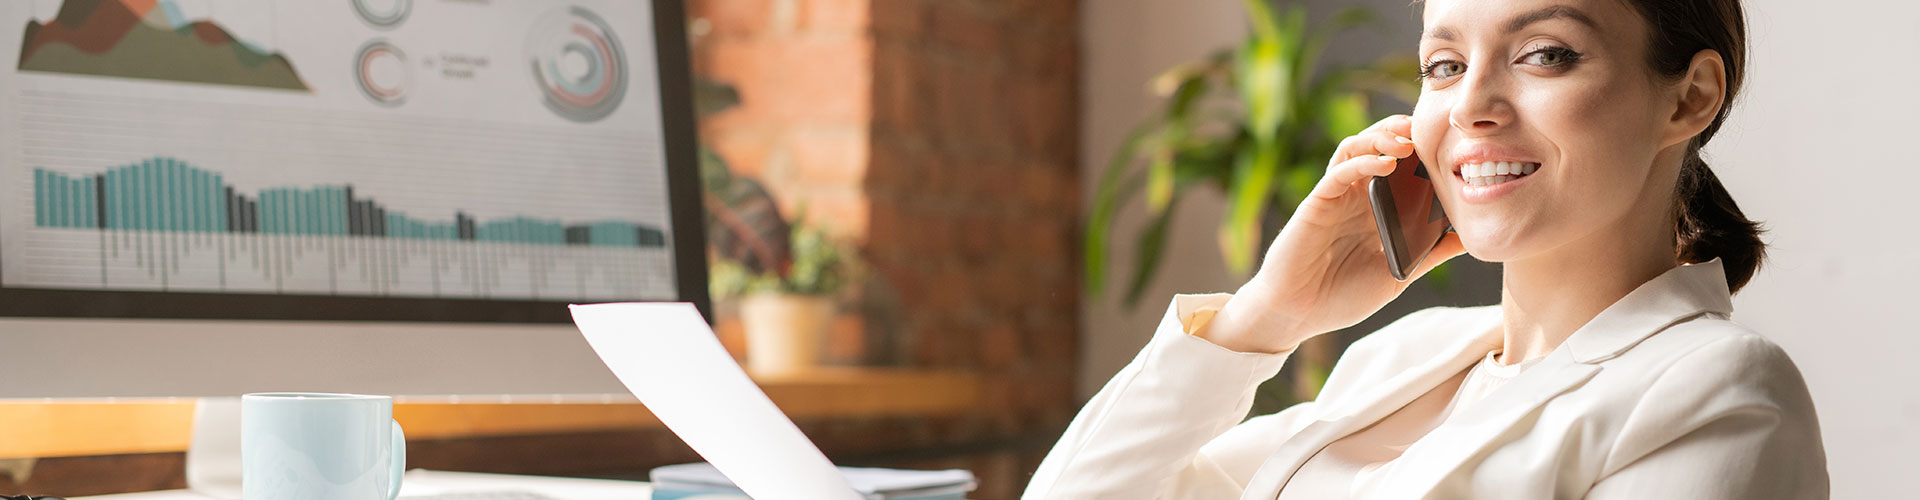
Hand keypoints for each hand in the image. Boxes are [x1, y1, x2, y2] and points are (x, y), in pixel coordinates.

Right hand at [1199, 115, 1465, 352]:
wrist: (1298, 314)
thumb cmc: (1342, 296)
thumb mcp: (1398, 274)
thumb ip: (1429, 253)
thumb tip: (1470, 239)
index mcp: (1377, 210)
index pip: (1402, 167)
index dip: (1422, 151)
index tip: (1452, 145)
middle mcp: (1357, 197)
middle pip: (1378, 147)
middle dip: (1402, 132)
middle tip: (1429, 129)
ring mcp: (1336, 197)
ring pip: (1355, 149)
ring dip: (1380, 138)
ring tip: (1406, 141)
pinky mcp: (1317, 203)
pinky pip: (1338, 173)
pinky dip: (1362, 162)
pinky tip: (1385, 163)